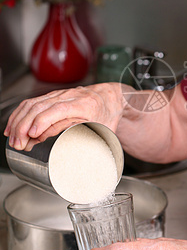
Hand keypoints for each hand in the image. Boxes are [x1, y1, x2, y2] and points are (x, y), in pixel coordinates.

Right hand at [4, 83, 124, 149]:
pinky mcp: (52, 97)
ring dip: (19, 121)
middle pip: (41, 106)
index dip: (43, 121)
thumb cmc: (108, 114)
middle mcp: (70, 96)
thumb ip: (86, 139)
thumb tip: (69, 154)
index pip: (59, 109)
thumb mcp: (102, 130)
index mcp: (85, 104)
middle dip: (25, 126)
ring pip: (32, 104)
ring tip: (13, 139)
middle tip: (19, 144)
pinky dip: (19, 114)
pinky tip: (13, 126)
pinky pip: (31, 102)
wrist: (111, 97)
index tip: (33, 134)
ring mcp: (59, 95)